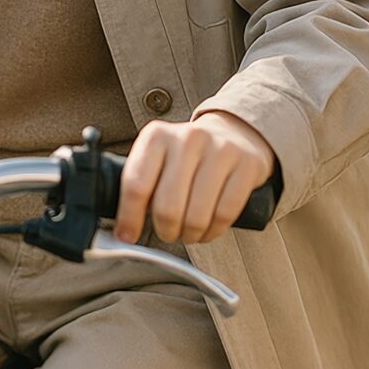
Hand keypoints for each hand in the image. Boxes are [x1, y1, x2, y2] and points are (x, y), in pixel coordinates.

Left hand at [112, 111, 276, 245]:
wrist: (233, 132)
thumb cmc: (187, 154)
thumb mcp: (158, 156)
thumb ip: (140, 183)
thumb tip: (122, 228)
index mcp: (157, 136)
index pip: (136, 184)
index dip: (129, 217)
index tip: (127, 236)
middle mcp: (187, 139)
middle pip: (167, 207)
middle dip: (165, 231)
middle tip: (167, 232)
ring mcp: (219, 150)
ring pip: (197, 216)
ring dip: (190, 235)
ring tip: (188, 231)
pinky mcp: (246, 166)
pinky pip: (225, 215)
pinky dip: (213, 231)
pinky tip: (208, 229)